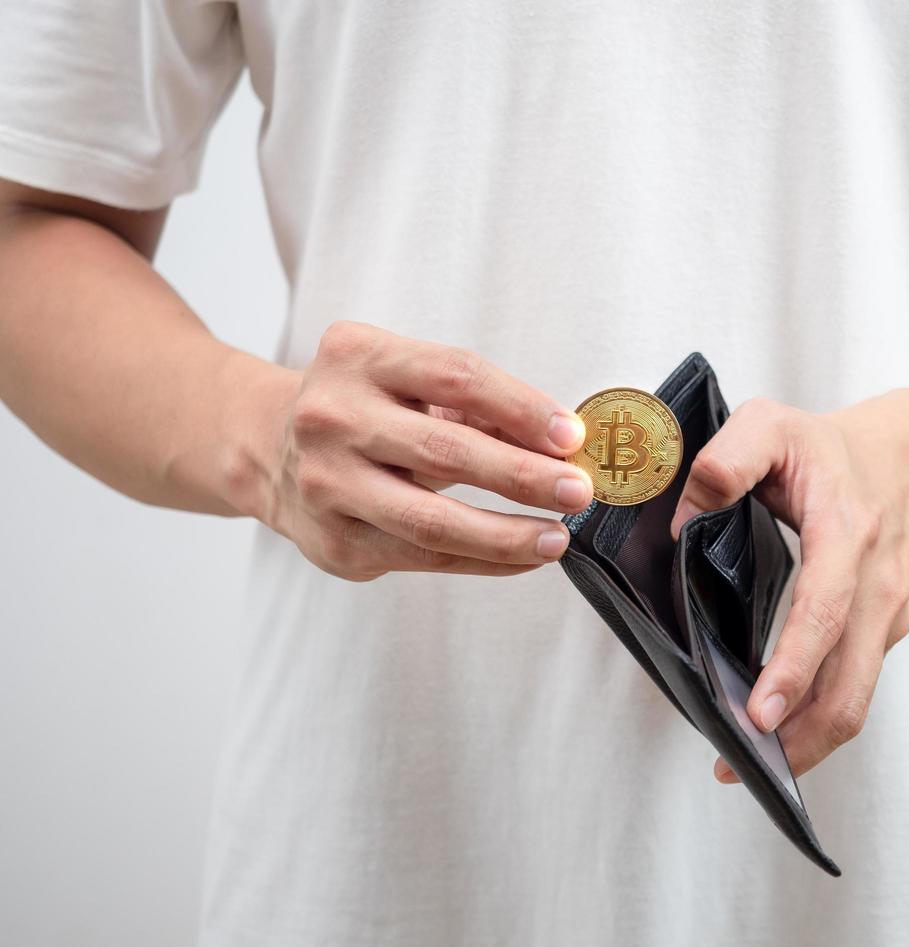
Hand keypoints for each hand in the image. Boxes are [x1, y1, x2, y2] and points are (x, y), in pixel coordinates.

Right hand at [250, 320, 593, 579]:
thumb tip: (559, 442)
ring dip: (506, 534)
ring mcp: (327, 483)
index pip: (456, 376)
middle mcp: (332, 417)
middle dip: (523, 475)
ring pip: (431, 520)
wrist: (264, 444)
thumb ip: (476, 403)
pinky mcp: (333, 540)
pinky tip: (523, 556)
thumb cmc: (362, 406)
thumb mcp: (407, 379)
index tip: (570, 435)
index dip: (522, 407)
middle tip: (576, 490)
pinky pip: (423, 557)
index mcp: (358, 356)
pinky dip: (483, 560)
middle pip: (445, 450)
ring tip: (557, 538)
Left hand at [669, 391, 908, 778]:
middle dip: (798, 738)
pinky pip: (852, 686)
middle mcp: (876, 586)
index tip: (758, 714)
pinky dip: (816, 718)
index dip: (792, 668)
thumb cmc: (833, 449)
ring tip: (743, 760)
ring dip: (806, 740)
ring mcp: (885, 616)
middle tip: (735, 762)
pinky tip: (774, 730)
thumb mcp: (773, 425)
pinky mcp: (882, 634)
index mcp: (848, 535)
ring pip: (854, 699)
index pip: (824, 613)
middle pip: (849, 686)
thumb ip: (727, 459)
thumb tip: (684, 518)